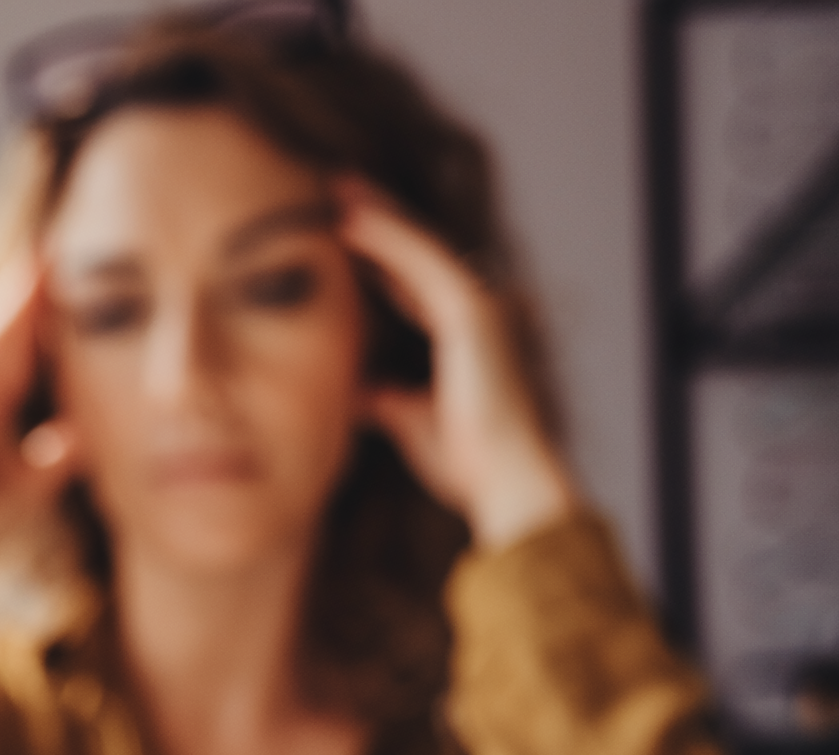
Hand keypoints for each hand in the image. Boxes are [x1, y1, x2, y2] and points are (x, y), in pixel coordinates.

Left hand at [339, 181, 576, 550]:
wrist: (503, 481)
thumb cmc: (468, 462)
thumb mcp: (409, 422)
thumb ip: (387, 401)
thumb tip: (360, 393)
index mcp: (461, 336)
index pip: (412, 283)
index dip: (377, 256)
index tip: (340, 233)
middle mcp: (475, 312)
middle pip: (417, 254)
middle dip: (378, 221)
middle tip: (336, 191)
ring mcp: (477, 307)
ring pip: (419, 248)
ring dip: (378, 216)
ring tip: (338, 188)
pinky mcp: (471, 313)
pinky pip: (422, 262)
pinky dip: (388, 238)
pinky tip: (354, 219)